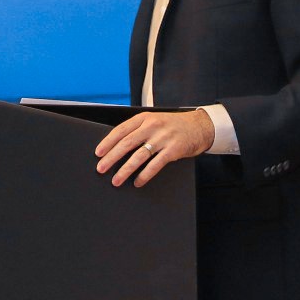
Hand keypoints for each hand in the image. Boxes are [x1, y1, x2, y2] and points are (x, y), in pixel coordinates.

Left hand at [95, 109, 214, 186]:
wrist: (200, 126)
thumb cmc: (174, 125)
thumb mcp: (154, 120)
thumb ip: (139, 130)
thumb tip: (117, 147)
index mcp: (144, 118)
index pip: (121, 130)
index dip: (108, 142)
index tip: (98, 153)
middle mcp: (152, 126)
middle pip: (126, 143)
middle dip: (111, 157)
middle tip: (101, 168)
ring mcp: (163, 138)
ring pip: (139, 156)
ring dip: (125, 170)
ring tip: (116, 180)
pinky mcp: (173, 150)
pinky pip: (155, 165)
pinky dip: (144, 175)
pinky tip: (138, 182)